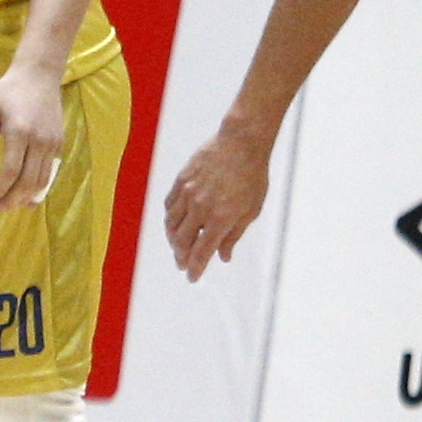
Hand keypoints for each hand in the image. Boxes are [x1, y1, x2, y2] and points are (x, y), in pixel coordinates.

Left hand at [0, 61, 67, 211]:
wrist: (39, 75)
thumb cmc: (8, 91)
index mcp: (19, 132)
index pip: (11, 171)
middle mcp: (39, 141)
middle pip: (28, 181)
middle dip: (11, 200)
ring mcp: (52, 143)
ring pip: (42, 181)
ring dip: (25, 198)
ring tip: (9, 205)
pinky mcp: (59, 144)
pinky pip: (50, 173)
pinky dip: (39, 188)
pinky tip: (27, 196)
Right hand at [163, 124, 274, 279]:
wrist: (241, 143)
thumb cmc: (252, 176)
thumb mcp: (251, 210)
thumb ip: (234, 235)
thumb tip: (224, 257)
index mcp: (220, 218)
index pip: (201, 252)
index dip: (195, 268)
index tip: (193, 278)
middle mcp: (200, 208)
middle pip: (182, 242)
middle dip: (182, 257)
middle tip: (183, 264)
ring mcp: (187, 193)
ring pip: (171, 225)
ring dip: (173, 240)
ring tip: (177, 247)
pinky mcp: (181, 180)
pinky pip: (169, 206)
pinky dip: (170, 219)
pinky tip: (174, 224)